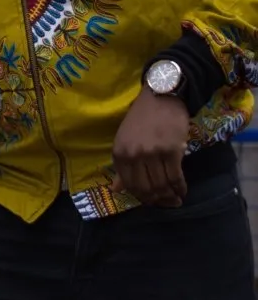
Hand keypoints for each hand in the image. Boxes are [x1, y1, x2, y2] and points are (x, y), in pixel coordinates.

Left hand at [111, 86, 190, 206]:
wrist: (161, 96)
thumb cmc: (142, 118)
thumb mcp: (125, 140)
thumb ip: (122, 166)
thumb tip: (116, 190)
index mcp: (120, 153)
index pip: (130, 185)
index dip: (142, 197)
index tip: (152, 201)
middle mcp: (134, 155)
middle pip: (147, 188)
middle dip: (158, 200)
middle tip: (167, 202)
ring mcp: (152, 153)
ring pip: (162, 185)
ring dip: (170, 196)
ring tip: (176, 198)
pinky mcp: (171, 151)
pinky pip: (176, 177)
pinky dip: (180, 187)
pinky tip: (182, 190)